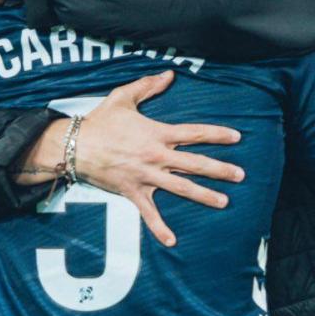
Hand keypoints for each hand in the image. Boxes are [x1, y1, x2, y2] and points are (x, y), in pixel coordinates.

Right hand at [21, 71, 244, 246]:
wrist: (72, 146)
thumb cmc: (99, 122)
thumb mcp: (123, 97)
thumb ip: (147, 86)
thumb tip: (169, 74)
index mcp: (158, 134)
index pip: (195, 132)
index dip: (218, 134)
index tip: (237, 138)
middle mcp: (157, 156)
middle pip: (196, 163)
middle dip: (220, 170)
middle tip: (241, 175)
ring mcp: (147, 176)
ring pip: (181, 188)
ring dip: (204, 195)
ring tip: (224, 202)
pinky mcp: (133, 192)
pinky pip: (149, 213)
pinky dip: (160, 228)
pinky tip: (173, 241)